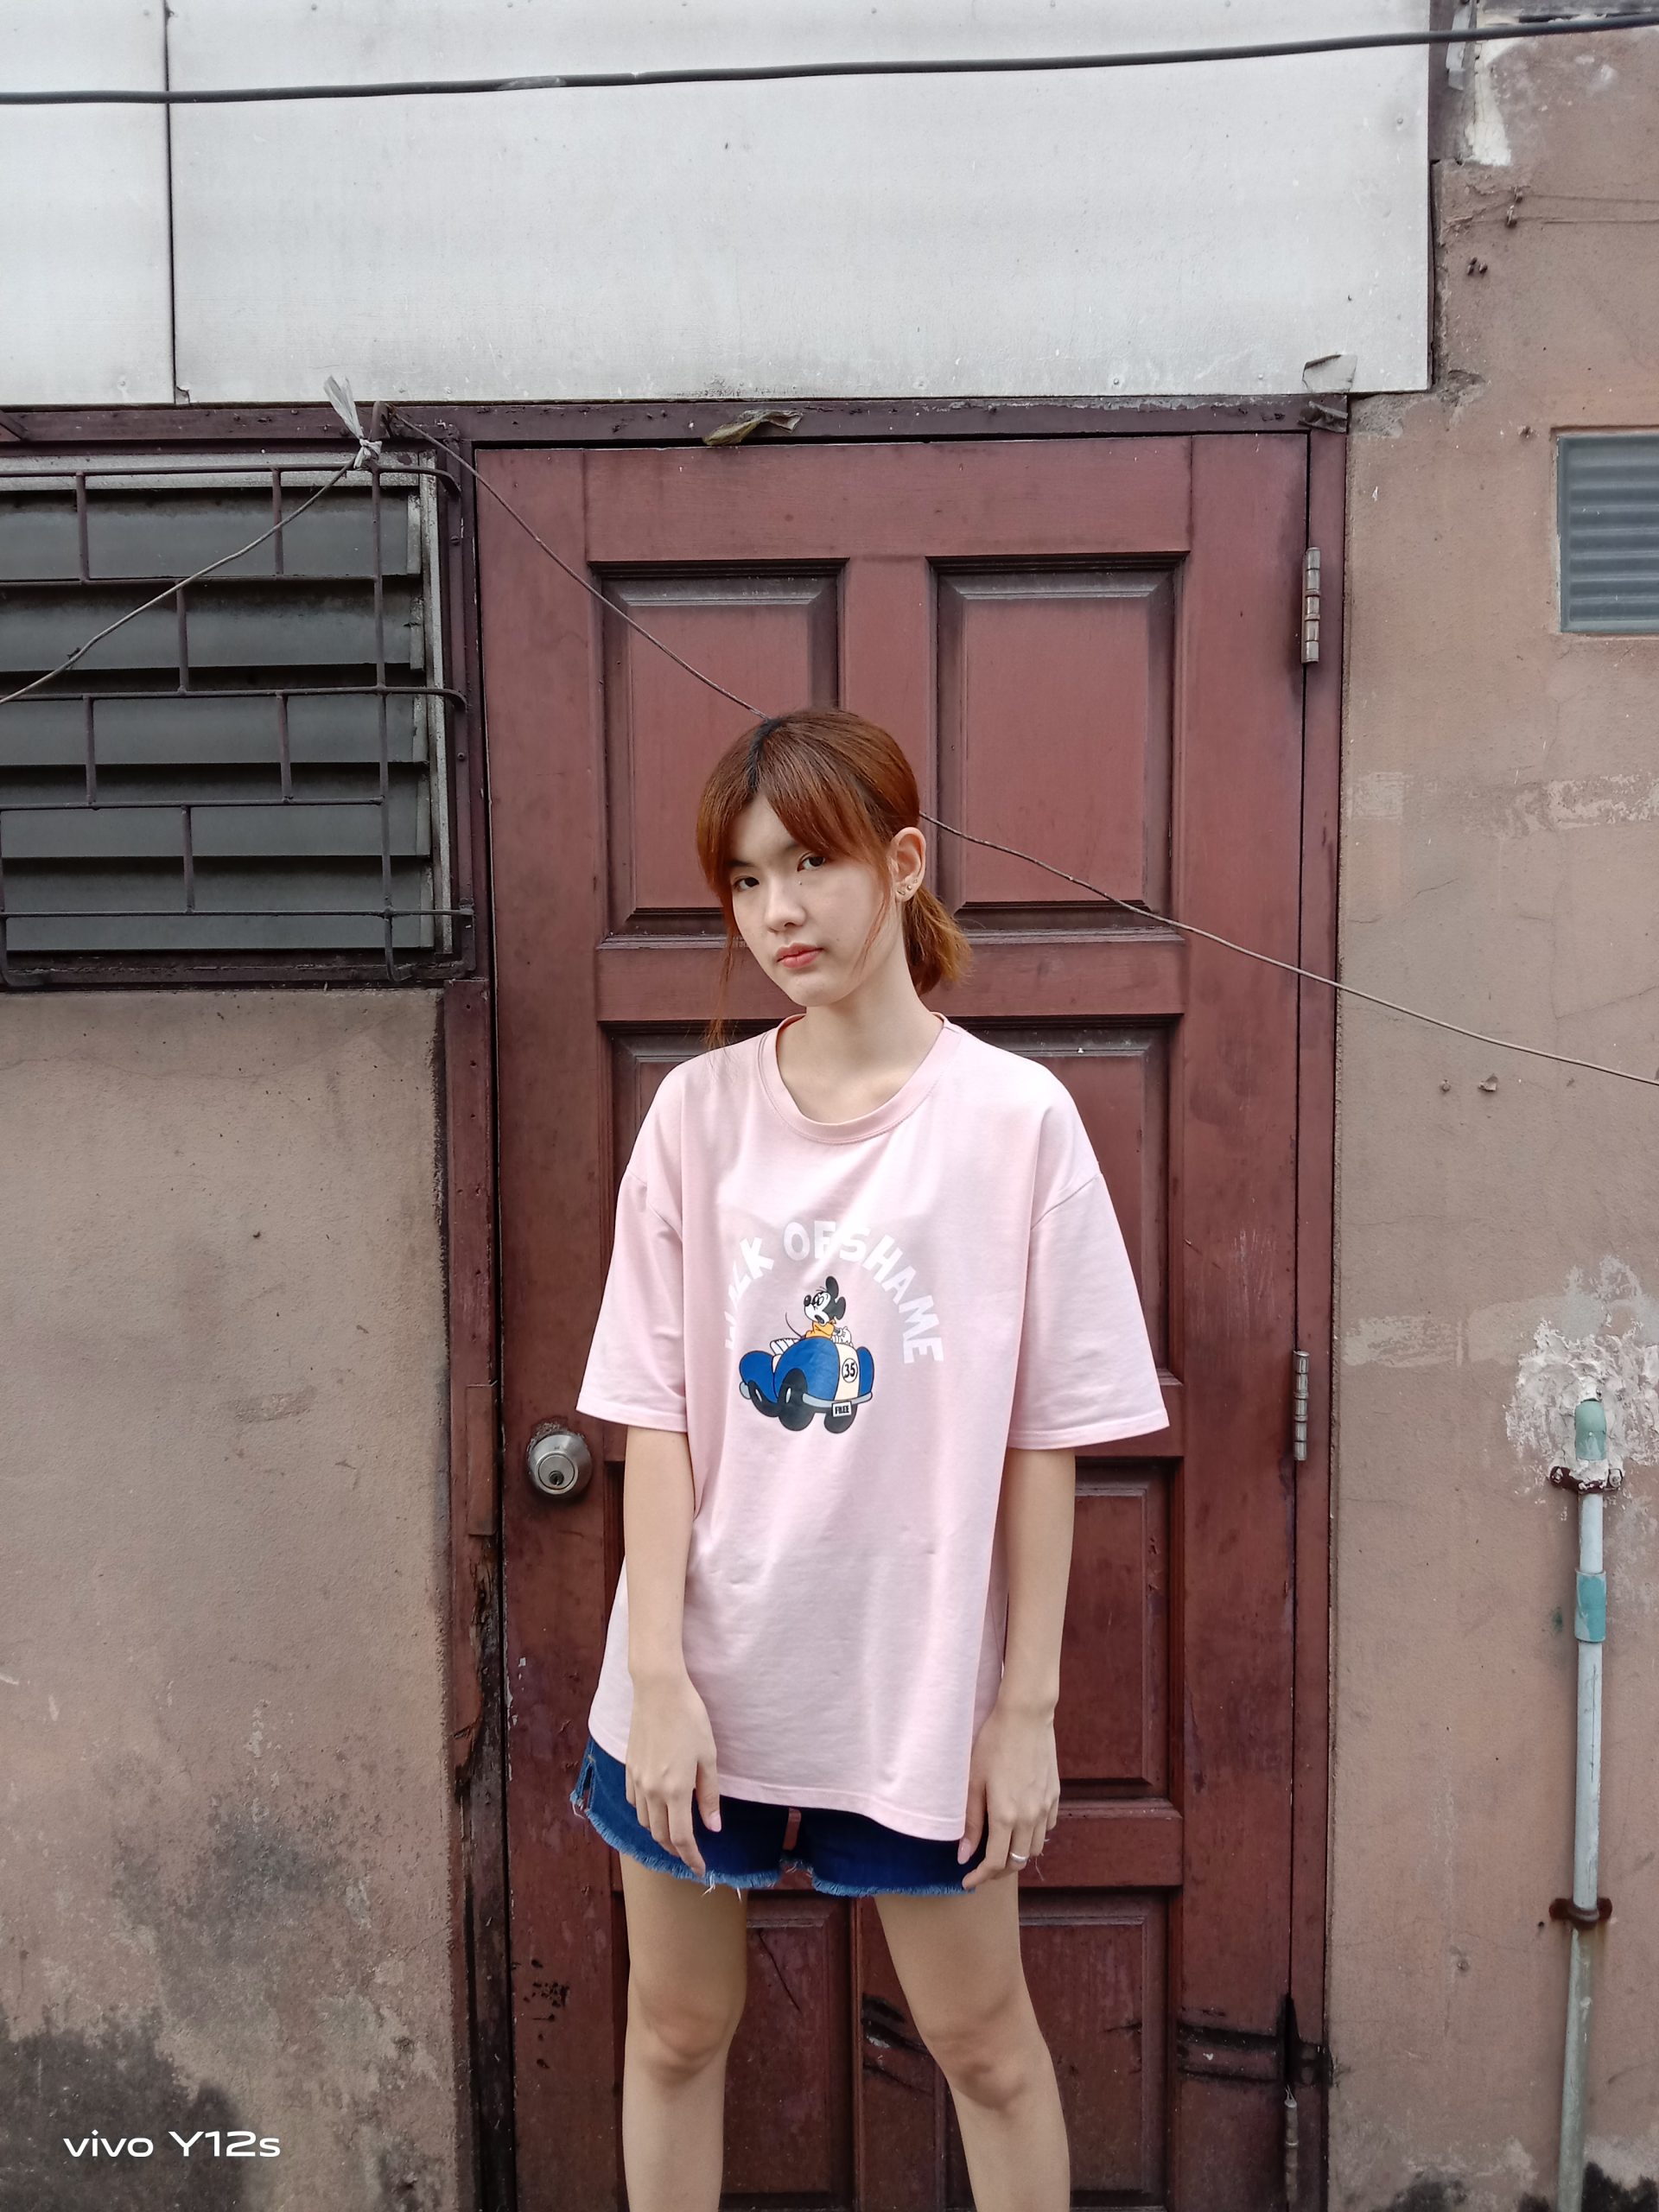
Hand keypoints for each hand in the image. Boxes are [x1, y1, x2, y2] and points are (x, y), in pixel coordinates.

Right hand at [625, 1669, 723, 1878]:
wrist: (659, 1690)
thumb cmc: (690, 1719)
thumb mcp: (708, 1757)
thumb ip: (709, 1795)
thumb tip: (712, 1828)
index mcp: (676, 1790)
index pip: (682, 1838)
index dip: (692, 1858)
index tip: (701, 1869)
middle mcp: (652, 1791)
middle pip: (661, 1836)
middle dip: (676, 1851)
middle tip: (691, 1854)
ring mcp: (637, 1780)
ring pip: (645, 1822)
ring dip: (660, 1833)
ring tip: (675, 1832)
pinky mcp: (629, 1768)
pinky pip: (635, 1803)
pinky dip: (646, 1814)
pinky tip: (657, 1807)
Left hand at [957, 1698, 1059, 1891]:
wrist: (1026, 1717)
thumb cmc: (993, 1744)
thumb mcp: (973, 1781)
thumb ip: (970, 1821)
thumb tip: (964, 1855)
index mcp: (1006, 1816)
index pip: (995, 1863)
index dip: (980, 1877)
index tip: (967, 1882)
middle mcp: (1030, 1817)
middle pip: (1017, 1862)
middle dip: (998, 1871)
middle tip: (981, 1867)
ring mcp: (1046, 1807)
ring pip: (1034, 1848)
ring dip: (1017, 1855)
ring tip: (1001, 1847)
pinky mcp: (1055, 1795)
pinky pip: (1048, 1827)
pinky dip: (1033, 1835)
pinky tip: (1021, 1825)